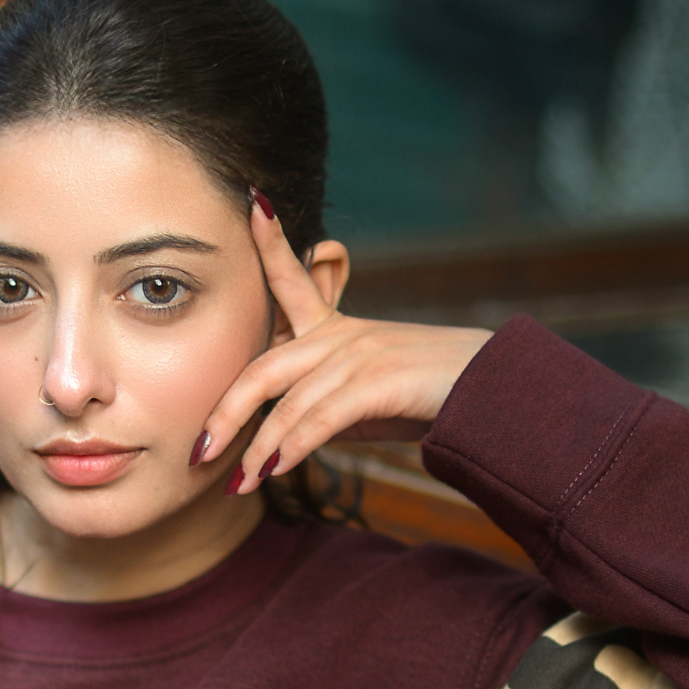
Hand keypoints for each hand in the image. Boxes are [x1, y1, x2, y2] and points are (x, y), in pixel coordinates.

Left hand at [199, 198, 492, 492]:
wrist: (491, 395)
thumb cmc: (427, 396)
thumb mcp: (365, 397)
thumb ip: (322, 406)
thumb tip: (283, 441)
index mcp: (335, 329)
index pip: (291, 280)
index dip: (270, 242)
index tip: (252, 202)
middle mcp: (341, 336)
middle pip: (264, 368)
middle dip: (226, 412)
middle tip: (197, 451)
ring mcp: (359, 356)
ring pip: (288, 403)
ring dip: (260, 450)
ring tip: (239, 486)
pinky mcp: (377, 383)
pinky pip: (320, 419)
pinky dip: (292, 448)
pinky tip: (274, 472)